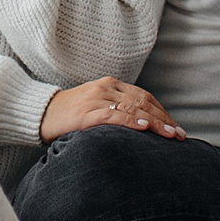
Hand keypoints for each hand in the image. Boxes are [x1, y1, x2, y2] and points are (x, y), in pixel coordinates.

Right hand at [41, 76, 182, 140]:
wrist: (39, 113)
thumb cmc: (69, 114)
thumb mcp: (95, 107)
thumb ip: (116, 111)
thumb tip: (143, 127)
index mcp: (109, 85)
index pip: (144, 96)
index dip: (163, 112)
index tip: (176, 127)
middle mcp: (105, 88)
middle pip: (143, 102)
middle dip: (164, 119)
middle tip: (180, 135)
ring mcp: (95, 100)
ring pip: (133, 108)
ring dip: (155, 122)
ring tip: (170, 135)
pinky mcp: (85, 114)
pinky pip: (113, 115)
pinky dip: (130, 121)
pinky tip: (143, 127)